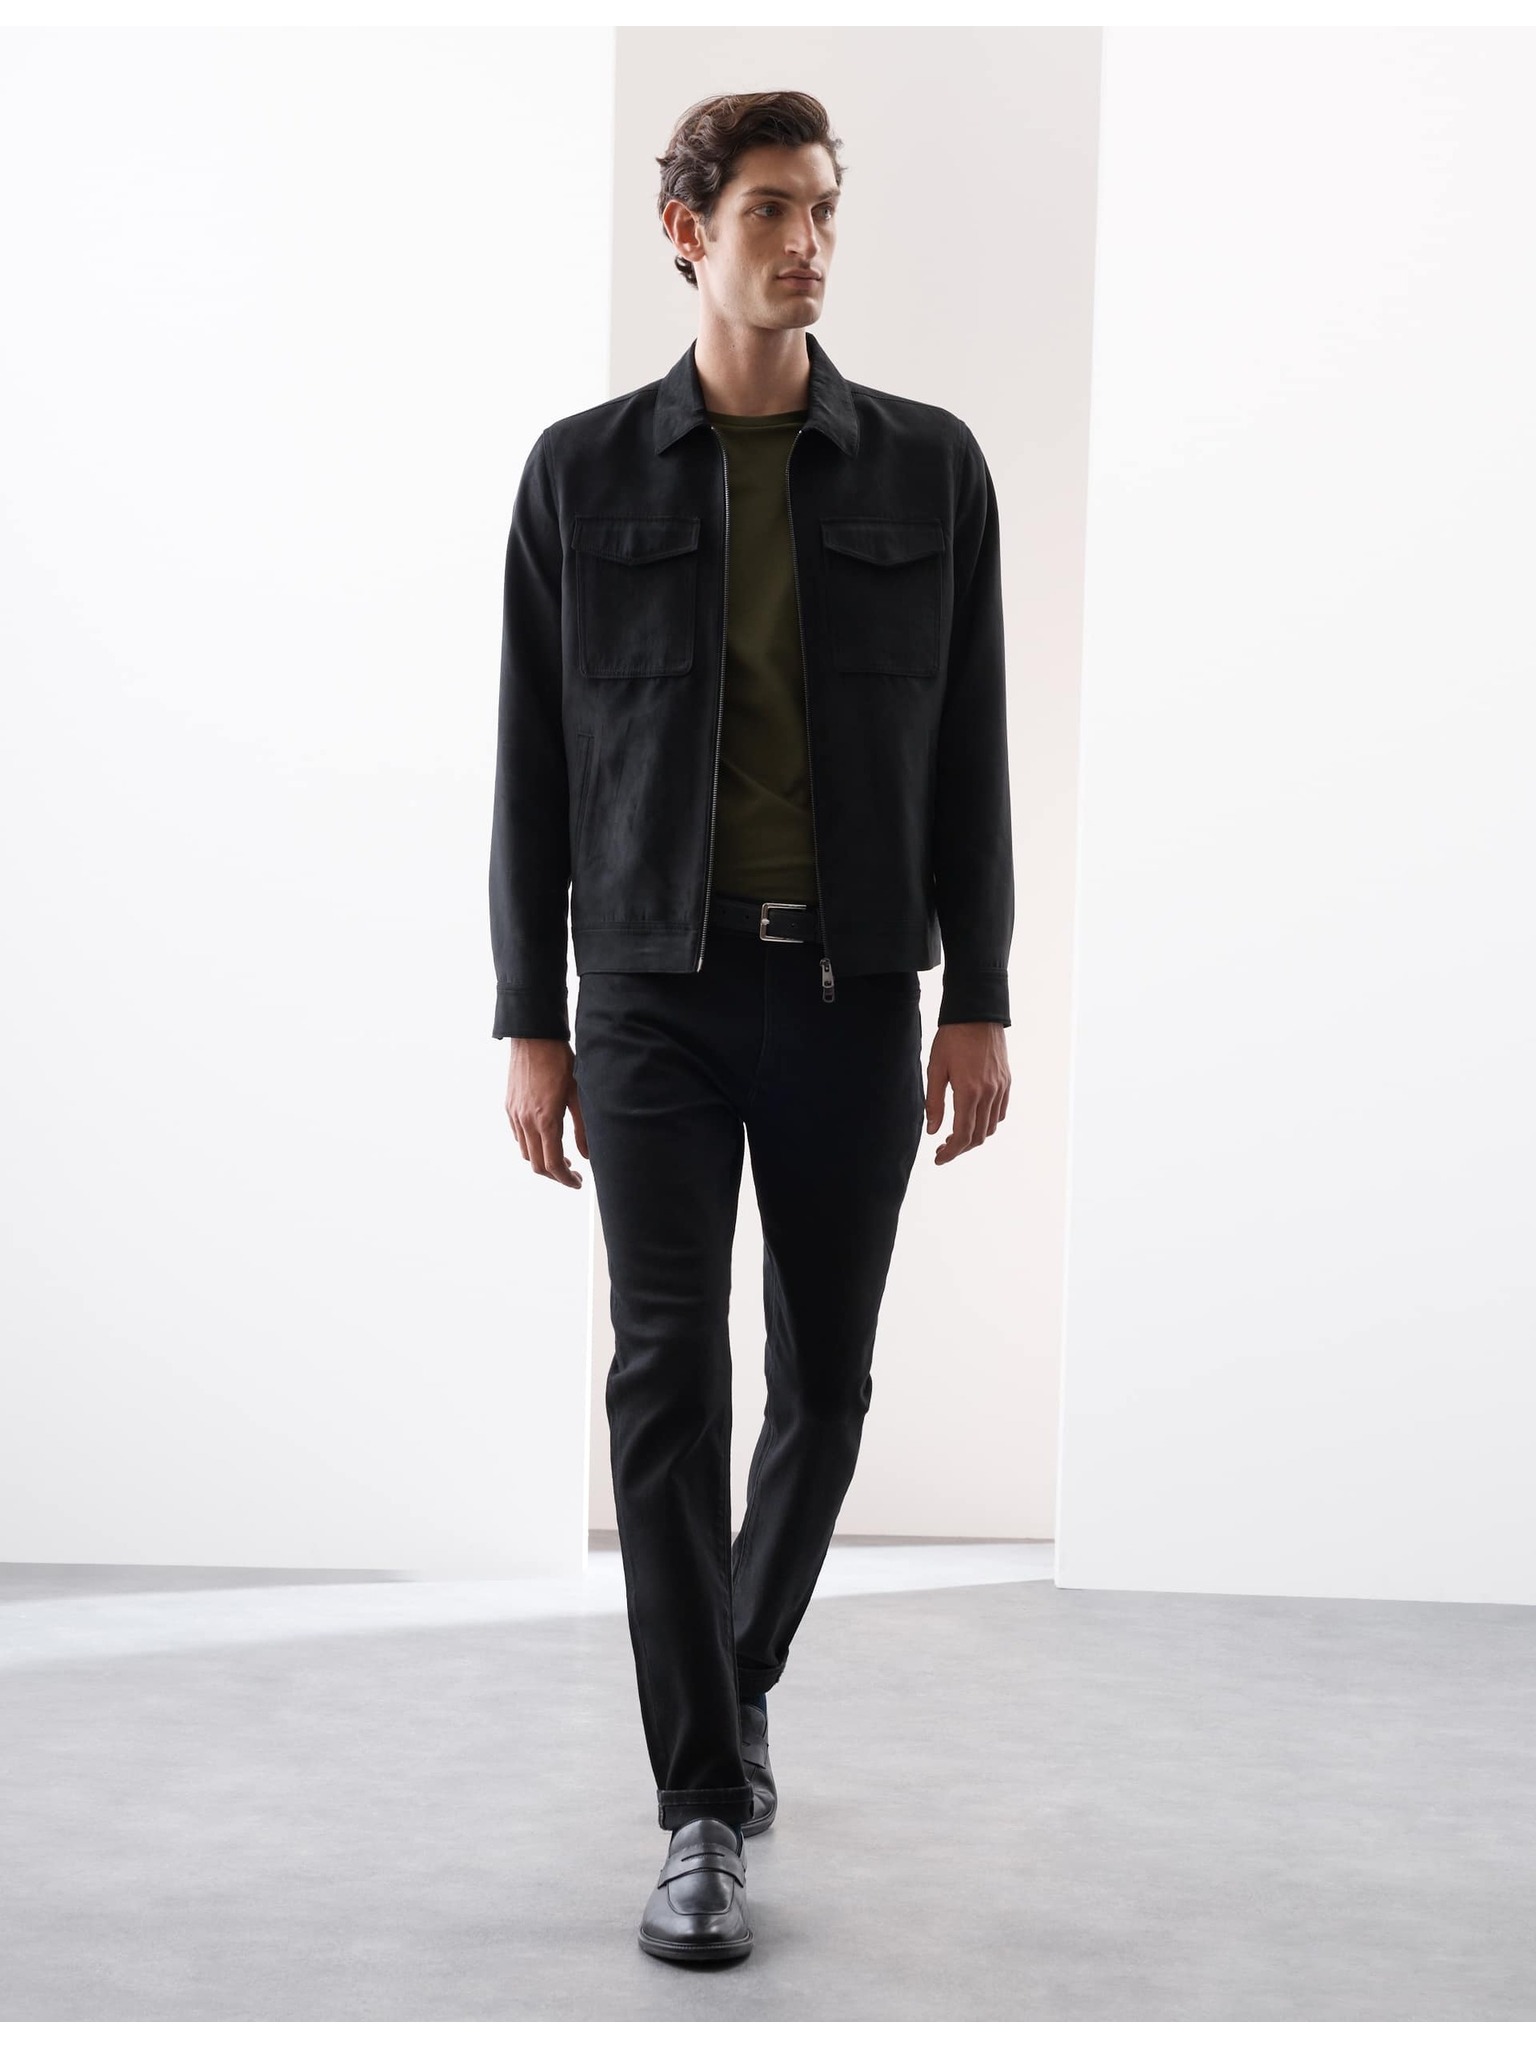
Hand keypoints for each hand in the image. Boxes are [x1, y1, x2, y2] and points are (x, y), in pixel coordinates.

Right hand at [505, 1038, 588, 1187]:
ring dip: (543, 1161)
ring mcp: (515, 1115)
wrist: (533, 1037)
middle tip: (573, 1174)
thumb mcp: (579, 1094)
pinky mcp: (509, 1107)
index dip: (566, 1179)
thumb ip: (583, 1128)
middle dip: (556, 1175)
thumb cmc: (560, 1061)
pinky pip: (518, 1136)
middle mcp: (526, 1121)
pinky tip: (546, 1138)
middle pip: (537, 1164)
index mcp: (545, 1120)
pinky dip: (532, 1146)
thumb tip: (588, 1155)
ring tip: (562, 1157)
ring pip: (526, 1153)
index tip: (577, 1182)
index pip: (553, 1164)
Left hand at [925, 1021, 1009, 1164]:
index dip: (950, 1152)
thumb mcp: (935, 1068)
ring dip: (974, 1137)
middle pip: (978, 1136)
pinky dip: (987, 1123)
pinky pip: (1000, 1112)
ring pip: (991, 1127)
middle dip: (960, 1148)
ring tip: (955, 1135)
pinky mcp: (1006, 1081)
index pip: (962, 1135)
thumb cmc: (951, 1038)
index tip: (939, 1158)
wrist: (977, 1013)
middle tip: (943, 1149)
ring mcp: (1001, 1088)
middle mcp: (989, 1093)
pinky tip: (973, 1118)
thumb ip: (933, 1102)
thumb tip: (932, 1131)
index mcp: (969, 1091)